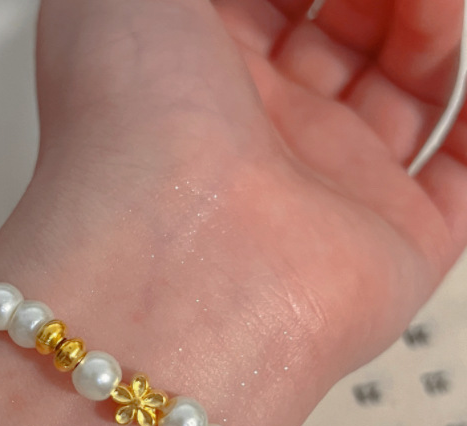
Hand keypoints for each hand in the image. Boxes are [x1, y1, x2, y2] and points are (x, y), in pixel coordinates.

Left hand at [0, 0, 464, 398]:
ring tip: (431, 8)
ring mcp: (328, 192)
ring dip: (433, 28)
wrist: (175, 264)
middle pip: (345, 34)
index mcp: (195, 75)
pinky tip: (466, 83)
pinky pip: (454, 181)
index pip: (269, 4)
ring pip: (407, 90)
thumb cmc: (129, 127)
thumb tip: (268, 1)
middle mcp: (260, 136)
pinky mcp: (394, 247)